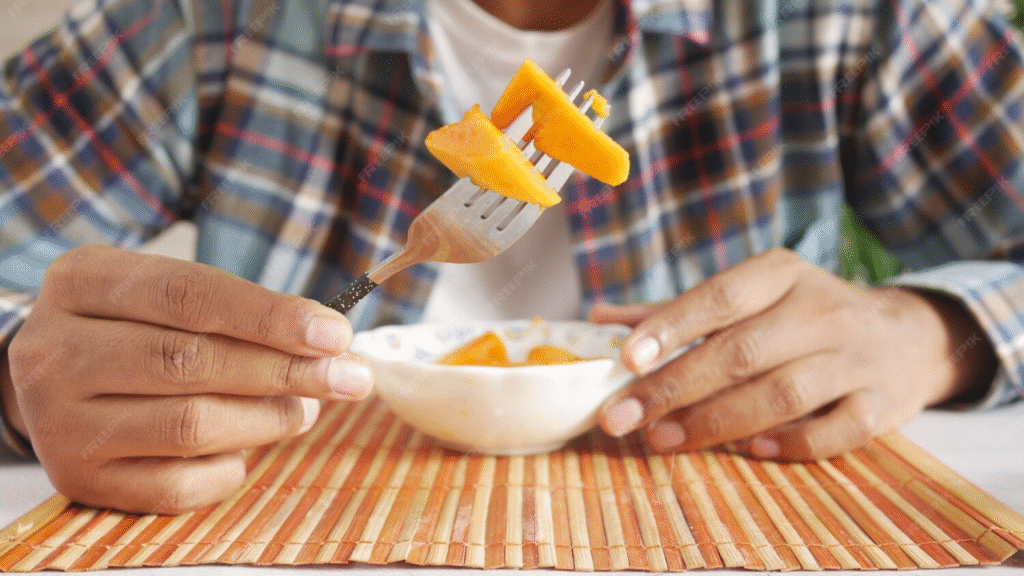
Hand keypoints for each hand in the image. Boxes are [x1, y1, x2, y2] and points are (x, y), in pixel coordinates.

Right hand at [0, 246, 372, 512]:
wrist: (54, 377)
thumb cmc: (136, 326)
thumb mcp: (167, 294)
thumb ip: (239, 311)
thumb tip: (331, 347)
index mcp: (82, 282)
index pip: (190, 294)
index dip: (271, 316)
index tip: (336, 334)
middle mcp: (54, 349)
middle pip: (191, 360)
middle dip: (284, 371)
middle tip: (348, 378)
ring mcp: (58, 420)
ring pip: (189, 425)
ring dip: (266, 420)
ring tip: (304, 409)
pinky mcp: (77, 478)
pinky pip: (174, 485)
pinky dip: (228, 469)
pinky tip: (247, 451)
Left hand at [590, 248, 995, 459]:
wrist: (906, 337)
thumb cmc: (804, 316)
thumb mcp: (751, 296)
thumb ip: (678, 312)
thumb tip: (599, 319)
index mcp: (781, 275)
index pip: (721, 297)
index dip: (672, 327)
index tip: (625, 357)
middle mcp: (821, 310)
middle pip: (741, 352)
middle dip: (674, 387)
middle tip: (620, 417)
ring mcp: (854, 359)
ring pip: (781, 394)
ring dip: (715, 421)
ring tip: (661, 439)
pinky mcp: (880, 405)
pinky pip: (832, 432)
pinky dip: (788, 444)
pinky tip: (746, 450)